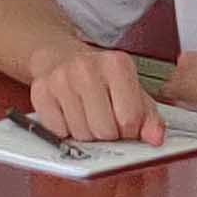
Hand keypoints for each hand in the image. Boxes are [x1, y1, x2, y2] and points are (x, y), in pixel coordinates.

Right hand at [30, 44, 162, 147]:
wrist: (62, 57)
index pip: (130, 119)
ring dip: (87, 134)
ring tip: (87, 116)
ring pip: (81, 134)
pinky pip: (58, 131)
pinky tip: (70, 115)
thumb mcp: (133, 91)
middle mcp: (86, 67)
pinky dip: (65, 131)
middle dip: (108, 134)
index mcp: (116, 64)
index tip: (126, 122)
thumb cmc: (102, 78)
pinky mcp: (40, 91)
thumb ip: (149, 117)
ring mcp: (60, 79)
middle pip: (104, 130)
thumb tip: (156, 139)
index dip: (130, 130)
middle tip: (105, 120)